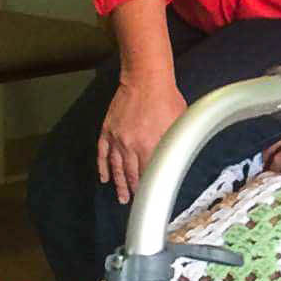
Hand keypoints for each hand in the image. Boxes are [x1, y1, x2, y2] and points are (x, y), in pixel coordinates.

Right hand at [97, 72, 186, 204]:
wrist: (146, 79)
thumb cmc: (165, 97)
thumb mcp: (177, 124)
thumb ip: (174, 143)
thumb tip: (176, 156)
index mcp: (150, 145)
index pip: (149, 174)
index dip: (150, 188)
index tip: (152, 197)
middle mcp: (132, 145)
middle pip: (132, 175)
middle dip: (134, 191)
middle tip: (136, 201)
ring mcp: (117, 138)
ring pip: (116, 168)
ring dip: (119, 185)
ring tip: (121, 197)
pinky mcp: (108, 130)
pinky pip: (103, 153)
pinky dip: (103, 167)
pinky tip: (104, 177)